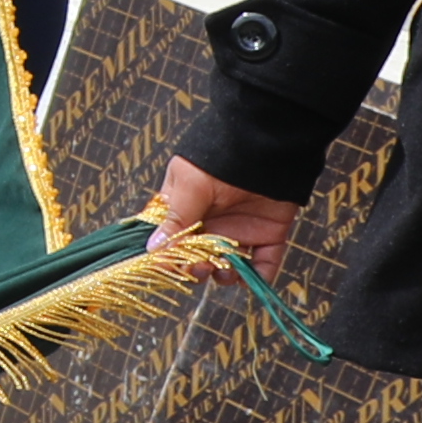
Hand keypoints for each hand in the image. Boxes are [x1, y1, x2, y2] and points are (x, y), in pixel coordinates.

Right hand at [143, 156, 299, 268]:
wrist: (268, 144)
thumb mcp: (190, 185)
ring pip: (227, 267)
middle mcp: (210, 224)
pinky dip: (258, 277)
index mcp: (185, 210)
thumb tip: (153, 249)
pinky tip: (250, 278)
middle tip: (201, 266)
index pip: (170, 242)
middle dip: (196, 268)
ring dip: (225, 276)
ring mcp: (238, 231)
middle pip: (197, 259)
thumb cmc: (221, 157)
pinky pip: (263, 264)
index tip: (169, 266)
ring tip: (225, 269)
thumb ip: (176, 219)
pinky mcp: (267, 235)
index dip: (168, 258)